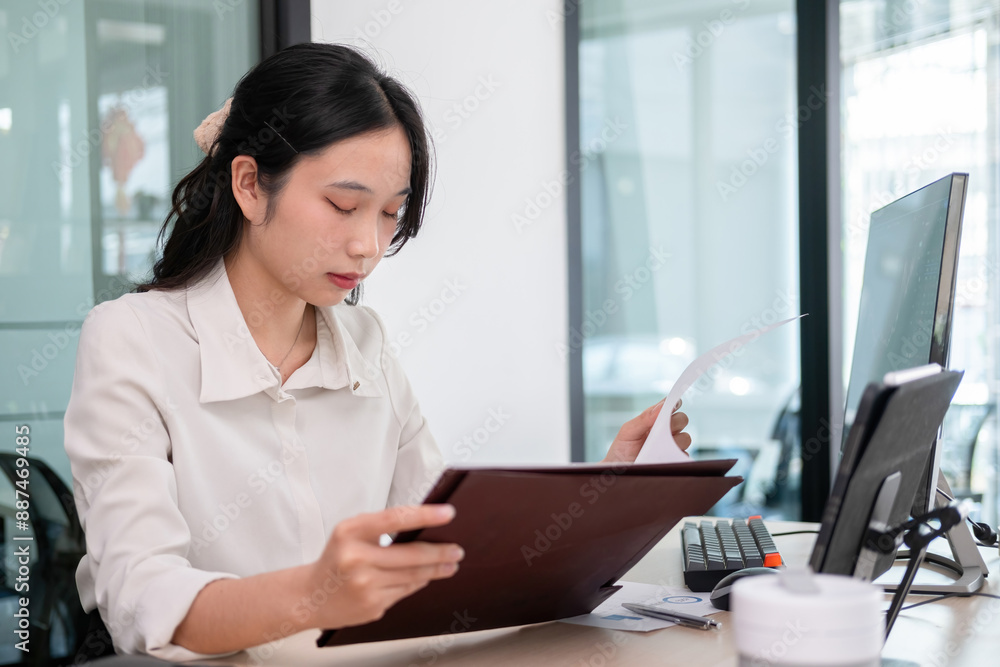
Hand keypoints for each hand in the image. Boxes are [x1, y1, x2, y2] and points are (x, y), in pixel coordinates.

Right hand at [300, 504, 463, 629]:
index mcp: (350, 532)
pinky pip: (405, 592)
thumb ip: (381, 527)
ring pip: (413, 576)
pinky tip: (425, 578)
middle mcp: (356, 559)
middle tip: (457, 549)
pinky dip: (417, 583)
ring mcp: (364, 585)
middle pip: (412, 554)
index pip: (395, 518)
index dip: (425, 515)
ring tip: (450, 563)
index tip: (448, 513)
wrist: (309, 596)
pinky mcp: (371, 605)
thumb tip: (425, 527)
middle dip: (441, 552)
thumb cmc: (336, 558)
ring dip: (436, 570)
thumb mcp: (350, 533)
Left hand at [603, 398, 690, 462]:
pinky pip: (684, 455)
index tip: (673, 404)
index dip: (674, 403)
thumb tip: (661, 406)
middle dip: (674, 422)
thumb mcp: (628, 431)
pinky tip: (661, 458)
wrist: (618, 472)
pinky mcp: (675, 461)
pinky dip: (674, 456)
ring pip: (686, 438)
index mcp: (656, 420)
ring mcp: (672, 446)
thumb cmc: (622, 449)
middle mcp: (667, 431)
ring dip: (674, 441)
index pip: (671, 406)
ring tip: (656, 448)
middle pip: (683, 419)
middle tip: (660, 429)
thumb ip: (644, 418)